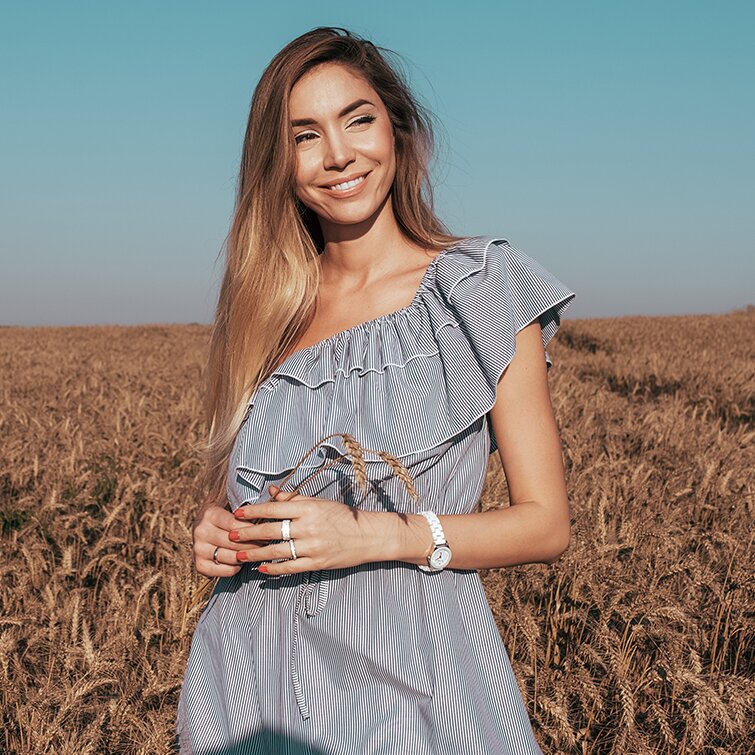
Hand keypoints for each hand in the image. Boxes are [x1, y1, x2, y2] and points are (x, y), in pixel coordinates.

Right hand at [192, 499, 266, 577]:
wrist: (204, 528)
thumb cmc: (225, 514)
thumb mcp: (232, 502)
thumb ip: (250, 501)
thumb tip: (274, 489)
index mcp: (210, 514)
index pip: (236, 525)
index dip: (254, 529)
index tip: (267, 530)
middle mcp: (201, 531)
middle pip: (235, 543)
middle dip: (255, 544)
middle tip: (268, 543)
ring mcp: (198, 549)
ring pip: (231, 558)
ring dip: (247, 556)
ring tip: (258, 552)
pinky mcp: (199, 565)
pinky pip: (224, 571)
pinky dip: (236, 568)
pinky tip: (242, 561)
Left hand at [230, 485, 385, 574]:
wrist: (368, 536)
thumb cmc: (343, 516)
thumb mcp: (319, 503)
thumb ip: (294, 499)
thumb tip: (271, 492)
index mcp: (308, 509)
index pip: (274, 509)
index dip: (253, 511)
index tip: (237, 513)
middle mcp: (308, 527)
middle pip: (271, 530)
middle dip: (248, 533)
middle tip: (230, 535)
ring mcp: (312, 547)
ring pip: (277, 551)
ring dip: (255, 553)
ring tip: (239, 554)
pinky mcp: (317, 563)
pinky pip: (290, 567)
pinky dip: (274, 568)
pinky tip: (261, 568)